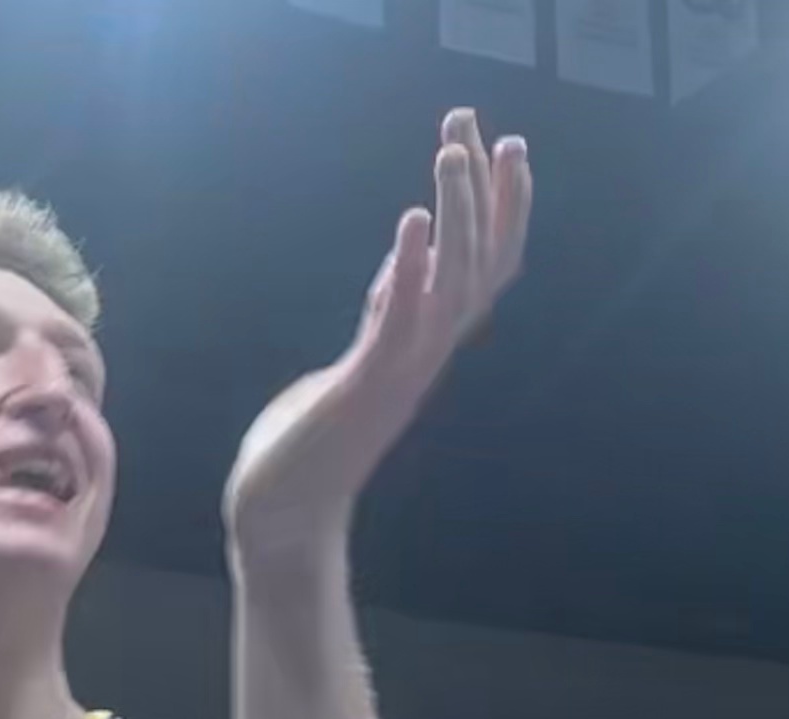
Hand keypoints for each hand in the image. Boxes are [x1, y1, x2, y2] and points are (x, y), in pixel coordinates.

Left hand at [222, 110, 532, 555]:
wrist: (281, 519)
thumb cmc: (307, 446)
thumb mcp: (352, 365)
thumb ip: (383, 319)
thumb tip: (397, 275)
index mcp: (422, 348)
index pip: (483, 269)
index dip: (502, 210)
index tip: (506, 146)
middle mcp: (424, 357)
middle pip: (482, 268)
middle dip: (493, 196)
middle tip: (498, 130)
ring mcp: (399, 374)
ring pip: (452, 286)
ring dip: (458, 216)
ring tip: (453, 152)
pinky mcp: (364, 389)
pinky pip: (398, 323)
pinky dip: (410, 270)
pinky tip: (414, 220)